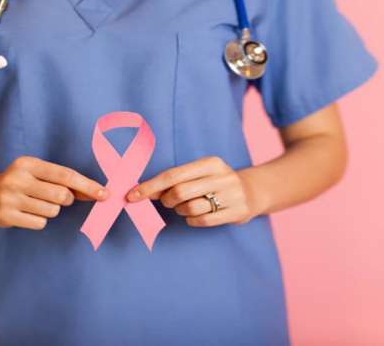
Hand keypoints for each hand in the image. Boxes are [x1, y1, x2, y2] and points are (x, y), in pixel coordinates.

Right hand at [0, 156, 107, 229]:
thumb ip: (66, 181)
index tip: (104, 194)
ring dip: (52, 210)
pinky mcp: (6, 216)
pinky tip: (28, 212)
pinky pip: (40, 223)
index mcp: (28, 164)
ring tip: (36, 203)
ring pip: (52, 211)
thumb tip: (97, 192)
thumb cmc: (24, 182)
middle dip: (67, 199)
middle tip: (57, 197)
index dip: (87, 185)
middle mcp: (17, 179)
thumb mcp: (40, 174)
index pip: (66, 175)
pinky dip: (40, 220)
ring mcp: (10, 198)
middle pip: (62, 195)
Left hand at [126, 156, 260, 226]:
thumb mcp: (200, 173)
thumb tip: (142, 191)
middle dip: (167, 200)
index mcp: (211, 163)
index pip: (173, 175)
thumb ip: (175, 180)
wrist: (252, 192)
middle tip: (168, 202)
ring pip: (190, 208)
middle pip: (179, 192)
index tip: (132, 195)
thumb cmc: (216, 182)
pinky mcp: (236, 212)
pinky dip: (192, 220)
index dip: (150, 186)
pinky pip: (202, 221)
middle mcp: (222, 177)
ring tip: (186, 206)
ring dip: (180, 211)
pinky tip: (196, 215)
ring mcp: (231, 195)